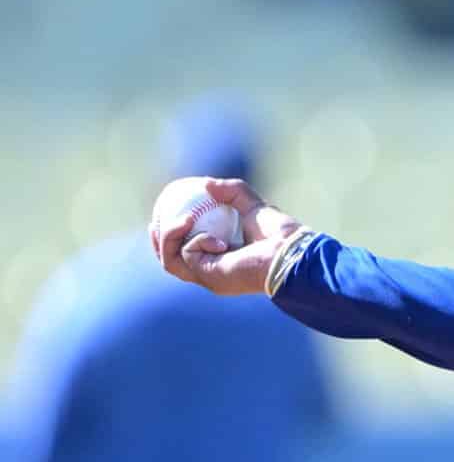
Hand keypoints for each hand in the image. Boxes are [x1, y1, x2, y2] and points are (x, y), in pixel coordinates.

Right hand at [150, 178, 305, 295]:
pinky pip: (187, 255)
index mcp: (221, 261)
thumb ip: (231, 191)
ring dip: (169, 237)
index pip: (187, 253)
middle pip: (170, 262)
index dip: (169, 238)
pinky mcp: (208, 277)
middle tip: (155, 222)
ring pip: (170, 260)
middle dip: (158, 242)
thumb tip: (206, 183)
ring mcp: (209, 278)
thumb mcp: (252, 205)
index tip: (161, 218)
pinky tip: (214, 237)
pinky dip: (195, 240)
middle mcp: (212, 274)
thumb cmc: (279, 233)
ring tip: (183, 219)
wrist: (291, 251)